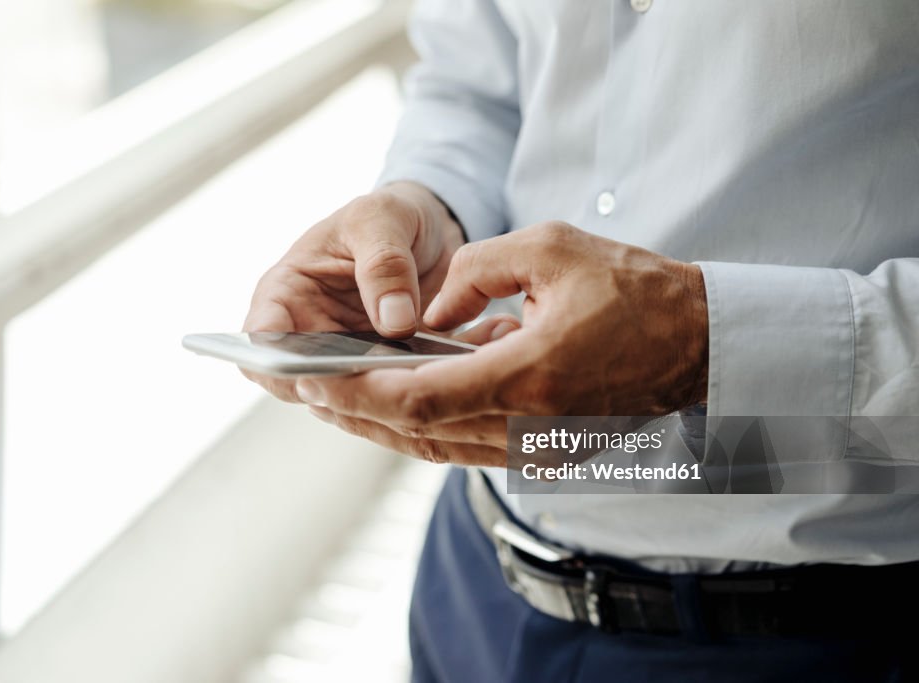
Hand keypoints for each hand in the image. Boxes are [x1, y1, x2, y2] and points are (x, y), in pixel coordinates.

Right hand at [243, 181, 464, 400]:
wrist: (430, 229)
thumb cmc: (386, 216)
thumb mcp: (381, 218)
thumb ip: (384, 263)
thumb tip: (393, 323)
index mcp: (288, 294)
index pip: (259, 342)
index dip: (274, 363)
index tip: (313, 367)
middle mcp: (312, 335)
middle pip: (305, 383)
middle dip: (339, 389)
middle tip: (382, 377)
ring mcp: (350, 359)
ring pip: (354, 398)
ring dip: (384, 394)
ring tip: (422, 372)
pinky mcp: (390, 371)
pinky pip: (398, 394)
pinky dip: (420, 389)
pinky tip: (449, 372)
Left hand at [295, 222, 708, 466]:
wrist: (700, 345)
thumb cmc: (635, 291)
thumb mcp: (550, 249)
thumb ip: (474, 273)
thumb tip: (425, 307)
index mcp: (527, 378)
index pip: (416, 401)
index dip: (357, 393)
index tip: (314, 380)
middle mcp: (528, 427)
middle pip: (416, 433)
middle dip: (356, 411)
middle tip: (309, 391)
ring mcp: (538, 448)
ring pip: (438, 447)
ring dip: (384, 425)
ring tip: (338, 398)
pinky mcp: (545, 452)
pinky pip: (467, 446)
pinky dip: (425, 427)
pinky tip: (396, 403)